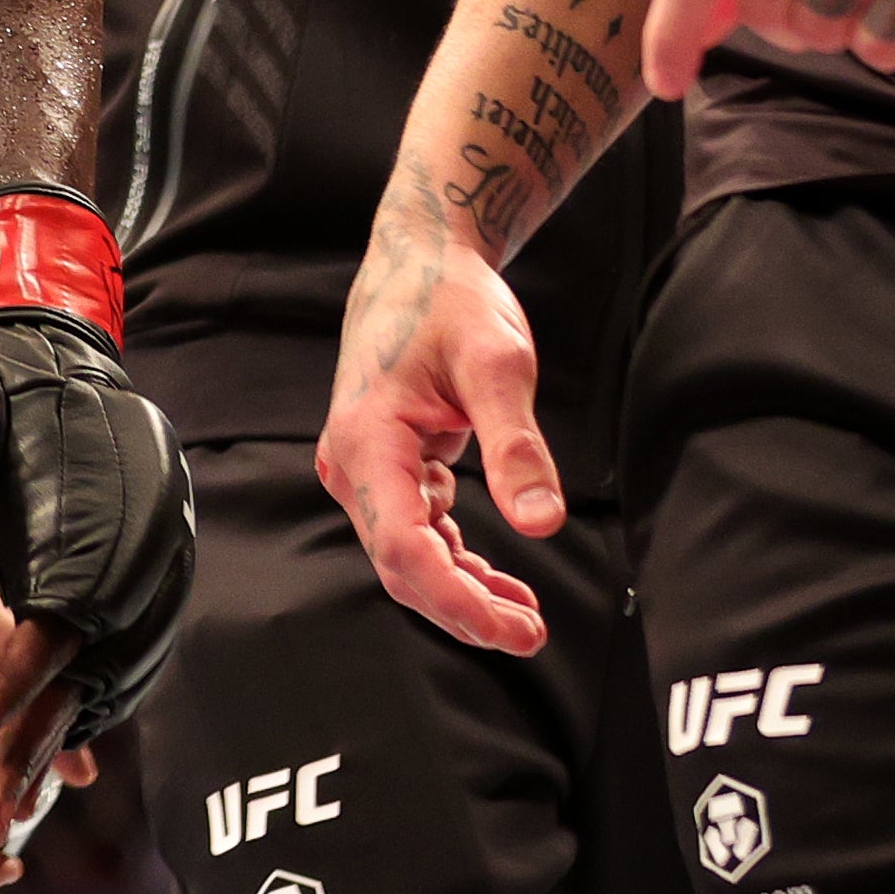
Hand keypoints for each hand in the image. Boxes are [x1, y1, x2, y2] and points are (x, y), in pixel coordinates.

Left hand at [0, 310, 195, 780]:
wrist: (55, 358)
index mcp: (87, 524)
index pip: (52, 630)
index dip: (10, 689)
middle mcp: (136, 557)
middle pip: (88, 675)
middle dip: (35, 746)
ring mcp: (153, 574)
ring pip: (109, 680)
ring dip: (60, 744)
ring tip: (6, 810)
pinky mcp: (148, 585)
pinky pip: (121, 665)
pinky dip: (84, 711)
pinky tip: (45, 759)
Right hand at [319, 203, 556, 654]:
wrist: (421, 257)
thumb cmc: (452, 301)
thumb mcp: (498, 365)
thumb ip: (517, 446)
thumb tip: (542, 525)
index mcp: (367, 441)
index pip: (403, 549)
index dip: (455, 601)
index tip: (511, 629)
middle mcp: (352, 462)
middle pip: (401, 565)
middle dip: (464, 609)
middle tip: (531, 635)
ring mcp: (365, 467)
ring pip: (409, 555)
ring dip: (463, 591)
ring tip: (526, 618)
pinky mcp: (387, 465)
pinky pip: (417, 531)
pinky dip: (456, 561)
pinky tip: (500, 582)